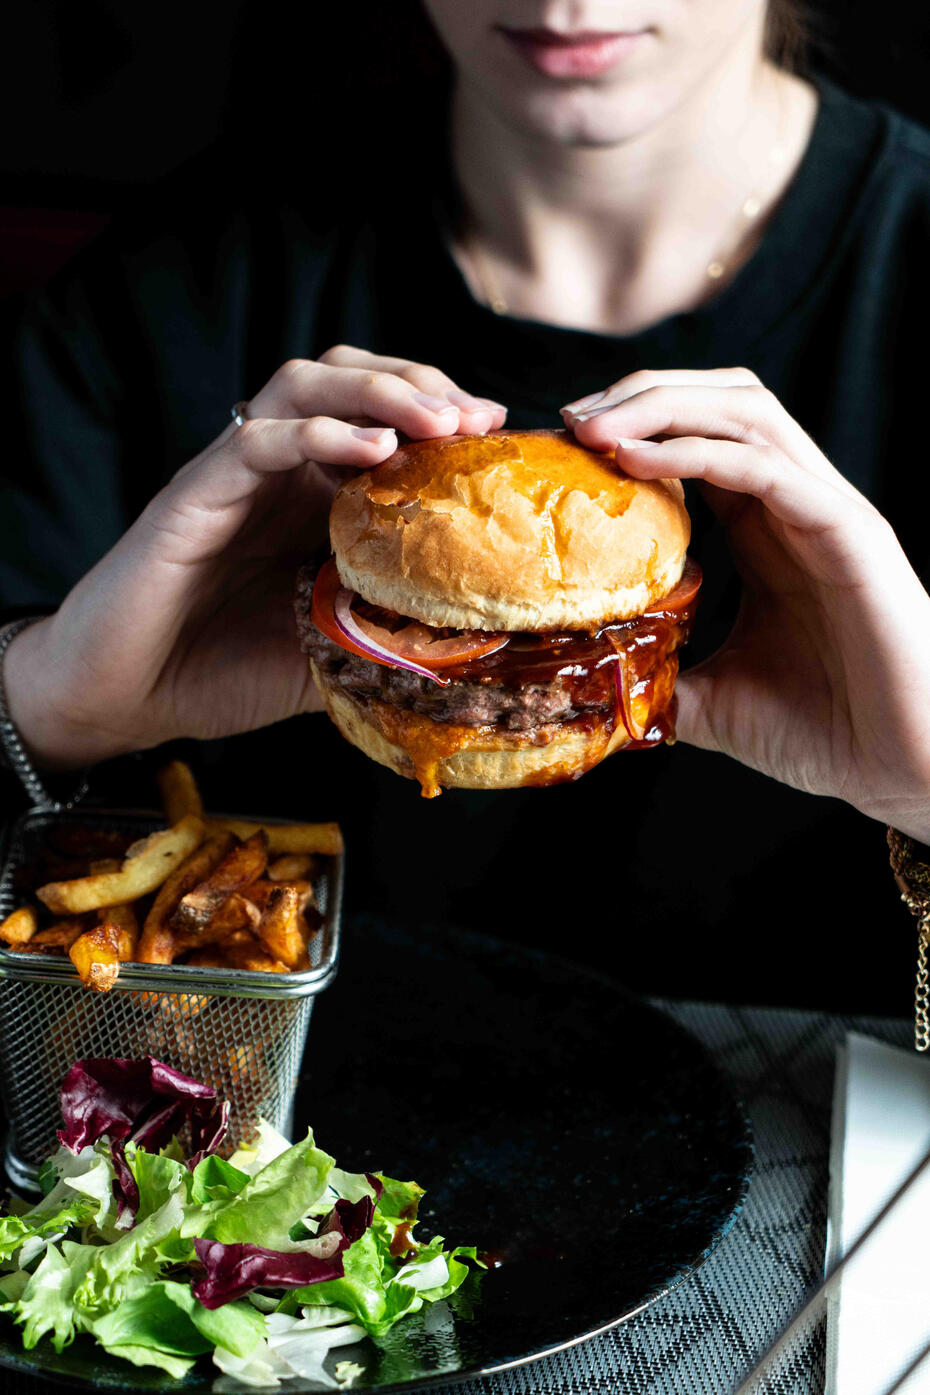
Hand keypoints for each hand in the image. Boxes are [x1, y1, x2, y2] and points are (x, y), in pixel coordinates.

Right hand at [6, 347, 505, 767]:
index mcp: (313, 497)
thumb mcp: (331, 655)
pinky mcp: (194, 495)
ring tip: (435, 417)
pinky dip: (315, 434)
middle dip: (419, 382)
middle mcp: (278, 472)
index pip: (381, 419)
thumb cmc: (222, 672)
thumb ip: (389, 637)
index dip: (441, 413)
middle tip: (477, 415)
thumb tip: (477, 651)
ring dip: (377, 390)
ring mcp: (235, 477)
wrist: (127, 698)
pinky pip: (256, 442)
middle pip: (347, 379)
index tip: (498, 433)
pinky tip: (370, 448)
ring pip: (303, 387)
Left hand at [562, 367, 929, 841]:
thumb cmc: (830, 730)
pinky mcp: (847, 530)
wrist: (906, 767)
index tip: (566, 443)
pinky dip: (696, 452)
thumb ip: (662, 680)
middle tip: (571, 419)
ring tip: (593, 426)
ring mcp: (826, 510)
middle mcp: (798, 504)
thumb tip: (595, 689)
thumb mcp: (715, 703)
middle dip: (642, 393)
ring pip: (746, 412)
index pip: (700, 440)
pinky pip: (765, 467)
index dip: (634, 425)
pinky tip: (636, 458)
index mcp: (769, 530)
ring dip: (662, 405)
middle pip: (721, 401)